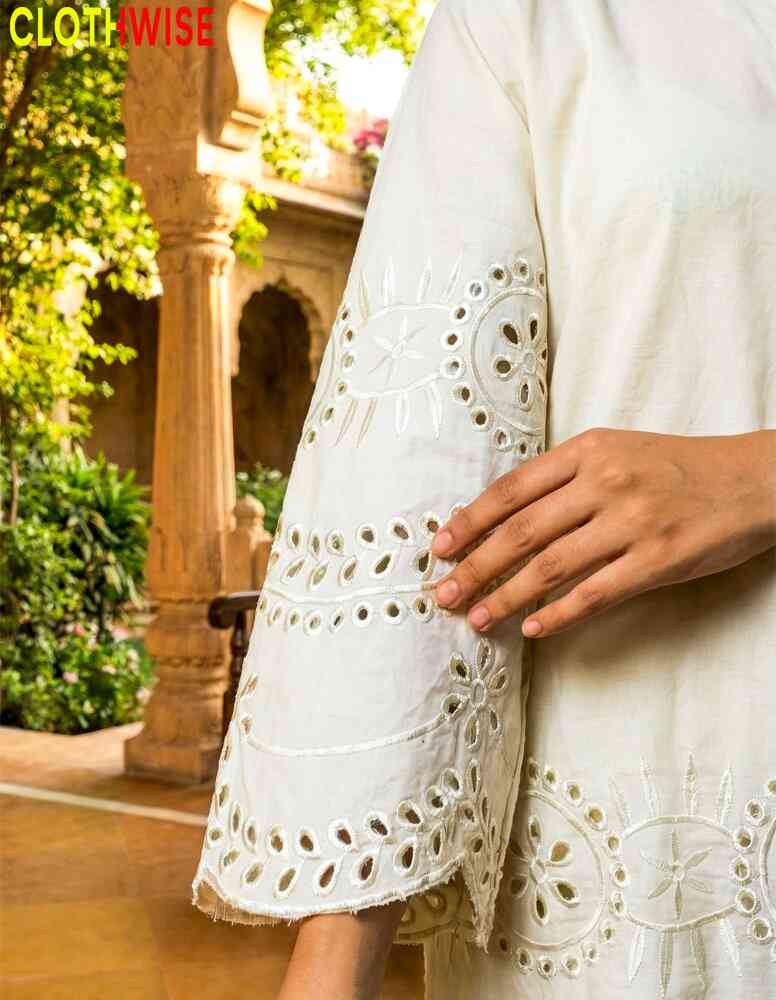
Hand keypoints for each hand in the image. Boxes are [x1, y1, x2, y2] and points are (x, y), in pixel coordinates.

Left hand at [431, 427, 775, 637]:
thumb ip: (564, 478)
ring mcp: (632, 522)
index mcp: (588, 451)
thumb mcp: (616, 451)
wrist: (752, 480)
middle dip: (475, 567)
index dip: (471, 521)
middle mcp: (605, 483)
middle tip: (444, 594)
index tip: (442, 547)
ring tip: (478, 618)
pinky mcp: (659, 560)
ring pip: (552, 566)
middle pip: (522, 531)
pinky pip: (597, 593)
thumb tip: (501, 516)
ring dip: (507, 597)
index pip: (512, 490)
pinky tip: (534, 630)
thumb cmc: (675, 467)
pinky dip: (560, 614)